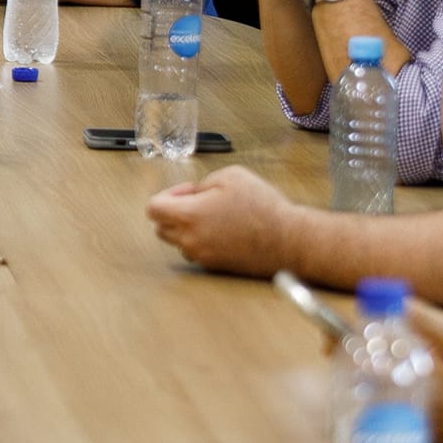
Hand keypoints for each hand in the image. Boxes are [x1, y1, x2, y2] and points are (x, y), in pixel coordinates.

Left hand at [145, 165, 298, 276]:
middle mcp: (190, 240)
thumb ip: (202, 184)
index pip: (153, 208)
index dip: (168, 195)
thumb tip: (194, 195)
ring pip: (178, 242)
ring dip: (186, 228)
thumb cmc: (263, 208)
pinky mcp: (215, 266)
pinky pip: (196, 251)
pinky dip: (201, 240)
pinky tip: (223, 230)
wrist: (289, 240)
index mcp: (189, 216)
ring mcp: (202, 256)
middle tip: (199, 202)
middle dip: (174, 211)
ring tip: (213, 216)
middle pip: (160, 227)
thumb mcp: (230, 176)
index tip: (188, 192)